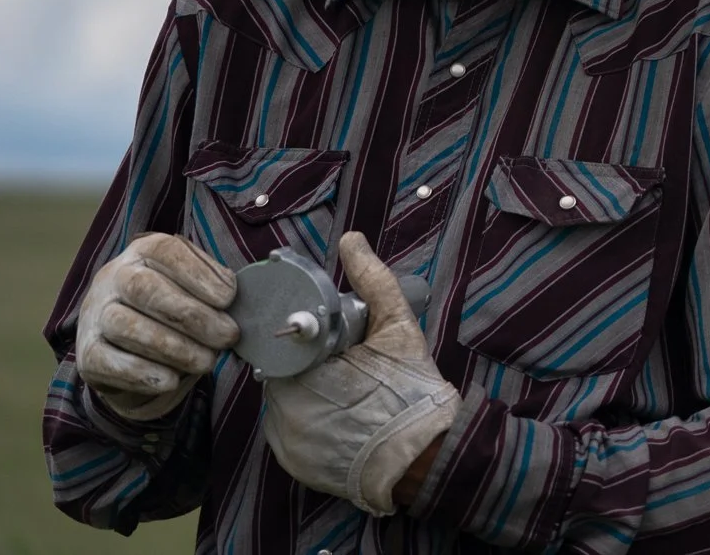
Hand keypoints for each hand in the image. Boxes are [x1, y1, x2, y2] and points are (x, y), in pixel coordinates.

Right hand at [75, 233, 237, 420]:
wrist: (125, 341)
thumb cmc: (172, 304)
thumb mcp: (193, 284)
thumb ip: (215, 284)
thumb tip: (237, 296)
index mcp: (143, 252)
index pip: (166, 251)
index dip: (200, 274)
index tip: (229, 298)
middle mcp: (113, 278)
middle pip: (146, 289)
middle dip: (193, 316)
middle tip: (228, 336)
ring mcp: (95, 315)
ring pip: (126, 326)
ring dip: (174, 348)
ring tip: (206, 361)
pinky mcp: (86, 354)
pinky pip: (108, 362)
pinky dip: (142, 373)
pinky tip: (171, 380)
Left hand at [262, 233, 459, 516]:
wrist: (427, 456)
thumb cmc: (412, 392)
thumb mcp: (397, 328)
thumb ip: (372, 282)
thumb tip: (351, 241)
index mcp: (299, 377)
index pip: (283, 347)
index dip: (306, 341)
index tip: (330, 343)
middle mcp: (281, 415)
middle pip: (284, 374)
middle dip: (309, 366)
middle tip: (345, 365)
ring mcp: (286, 446)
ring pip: (286, 404)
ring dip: (307, 394)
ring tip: (346, 393)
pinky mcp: (295, 468)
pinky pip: (292, 434)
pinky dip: (311, 424)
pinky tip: (341, 419)